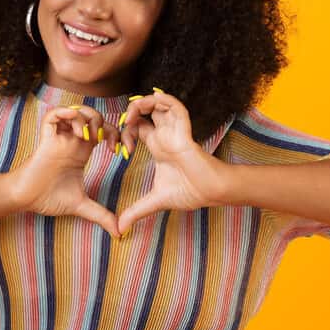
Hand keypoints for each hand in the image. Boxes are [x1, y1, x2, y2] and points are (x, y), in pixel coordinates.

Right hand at [9, 104, 123, 237]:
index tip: (122, 152)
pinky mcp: (46, 137)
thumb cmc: (49, 198)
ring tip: (91, 137)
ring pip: (75, 111)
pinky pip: (54, 115)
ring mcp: (59, 137)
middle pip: (92, 116)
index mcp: (81, 151)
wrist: (26, 199)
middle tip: (109, 143)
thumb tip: (119, 231)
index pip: (103, 131)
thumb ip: (101, 215)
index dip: (116, 136)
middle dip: (106, 123)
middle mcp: (71, 141)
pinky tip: (78, 133)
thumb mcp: (81, 205)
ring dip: (88, 118)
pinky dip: (68, 116)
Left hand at [116, 88, 229, 234]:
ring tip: (132, 112)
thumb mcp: (155, 201)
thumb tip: (120, 229)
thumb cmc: (190, 193)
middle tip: (123, 124)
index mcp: (158, 147)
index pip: (139, 128)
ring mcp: (175, 133)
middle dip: (132, 112)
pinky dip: (164, 100)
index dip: (125, 132)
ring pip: (160, 105)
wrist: (210, 193)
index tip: (120, 149)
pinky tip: (152, 99)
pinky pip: (176, 108)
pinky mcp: (184, 133)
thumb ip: (136, 211)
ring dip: (144, 103)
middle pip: (147, 112)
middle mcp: (165, 136)